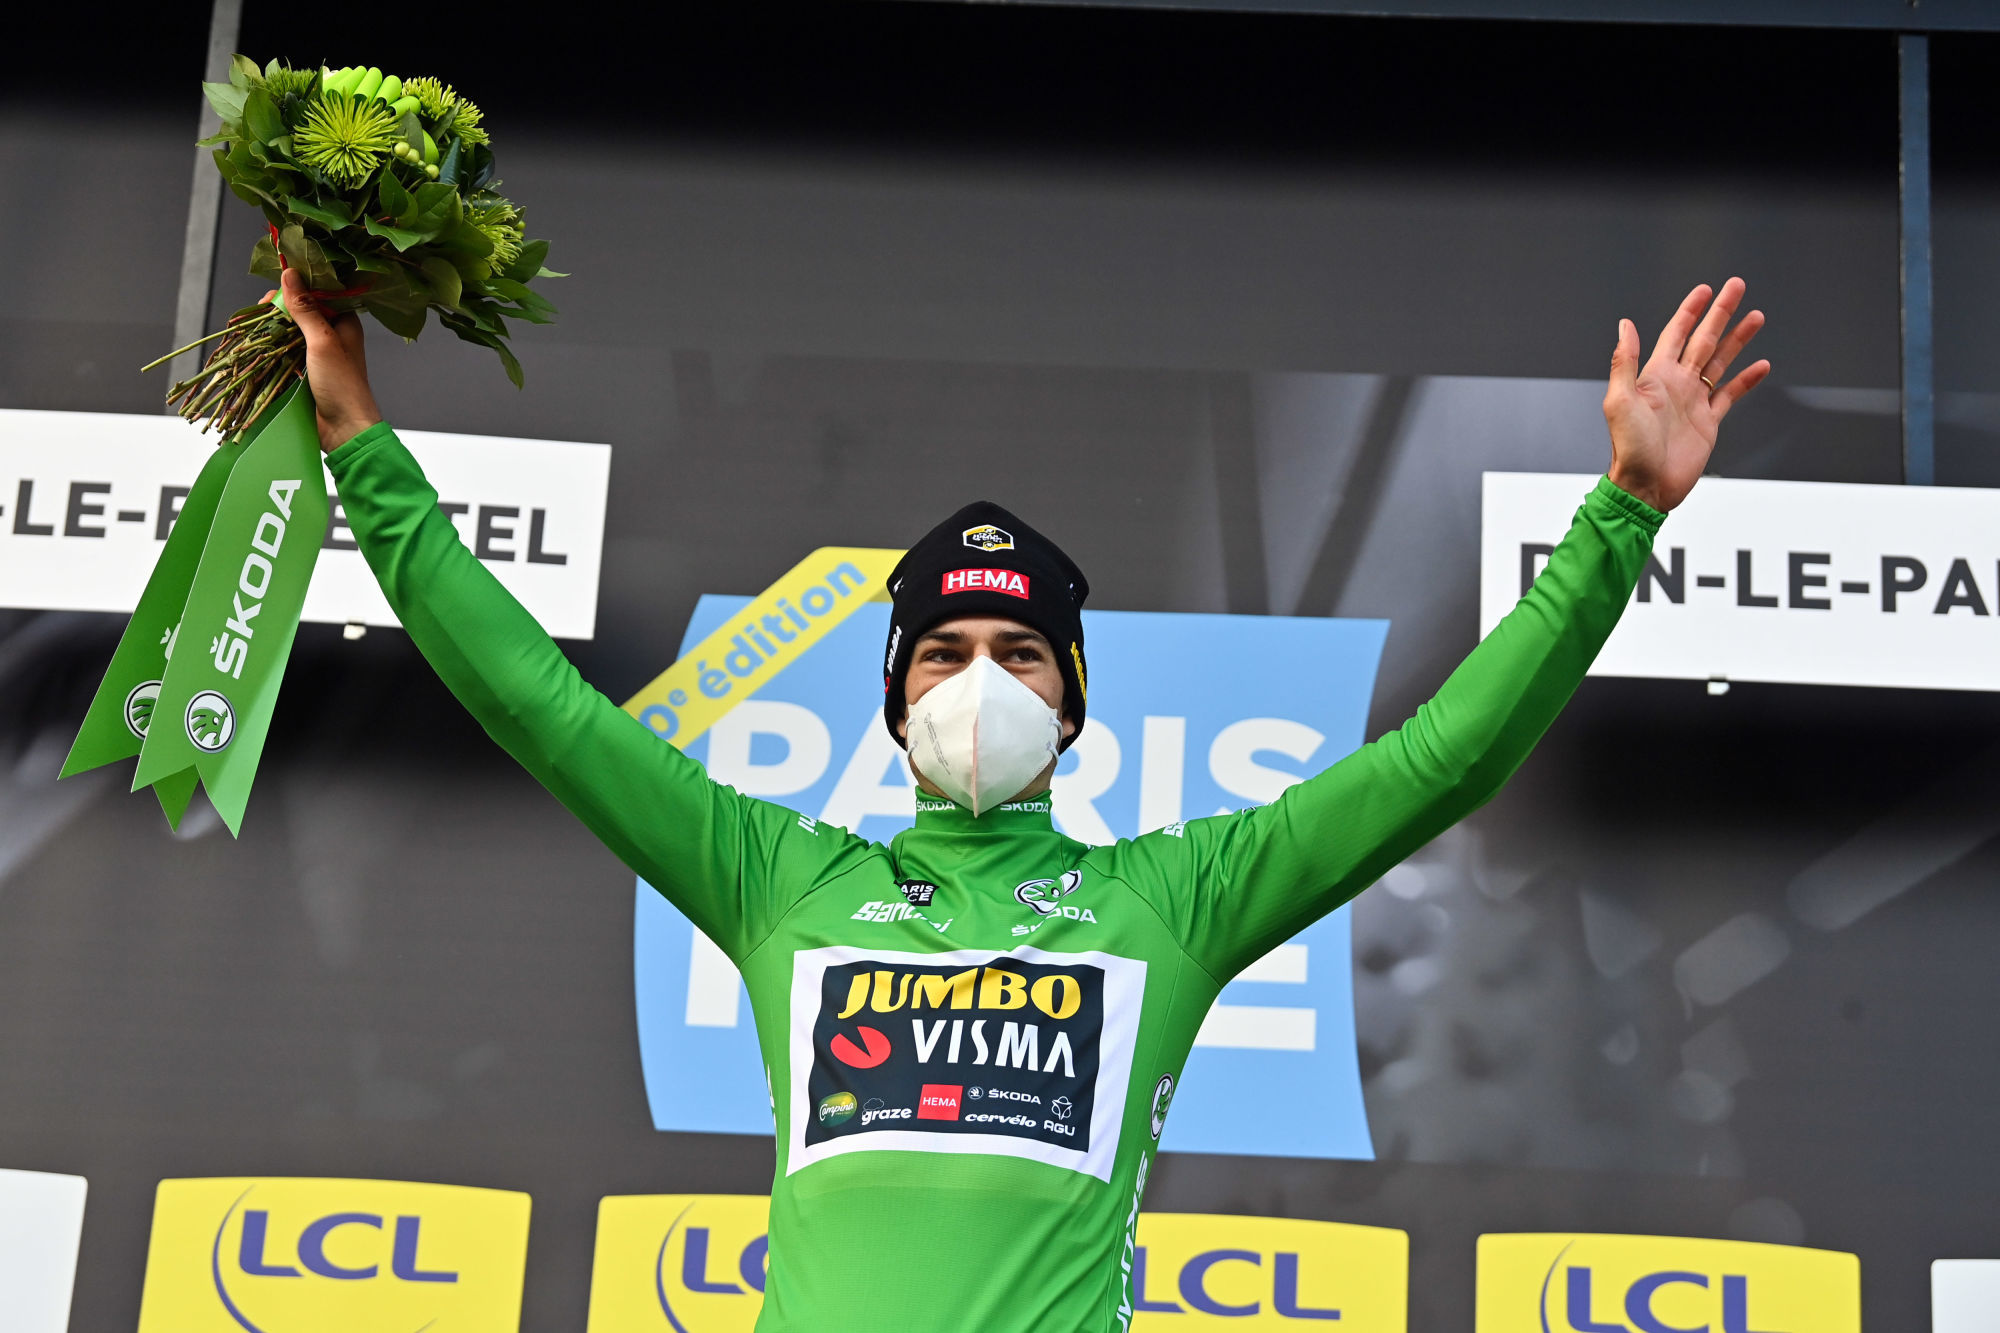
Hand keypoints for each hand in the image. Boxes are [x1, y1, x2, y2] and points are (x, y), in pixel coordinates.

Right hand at [277, 268, 381, 453]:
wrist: (345, 429)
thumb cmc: (342, 385)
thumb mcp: (322, 341)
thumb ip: (305, 309)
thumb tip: (290, 274)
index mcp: (344, 322)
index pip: (318, 294)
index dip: (296, 288)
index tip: (274, 291)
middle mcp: (332, 334)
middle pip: (300, 311)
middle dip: (279, 309)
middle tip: (260, 312)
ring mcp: (318, 352)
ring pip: (290, 330)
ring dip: (273, 327)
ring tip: (255, 326)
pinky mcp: (305, 369)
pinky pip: (285, 350)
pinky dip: (272, 346)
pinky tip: (259, 344)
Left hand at [1603, 277, 1768, 511]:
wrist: (1646, 487)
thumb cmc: (1629, 448)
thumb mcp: (1620, 401)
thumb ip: (1625, 362)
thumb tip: (1625, 325)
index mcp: (1655, 376)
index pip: (1676, 333)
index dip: (1690, 310)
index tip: (1705, 290)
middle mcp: (1677, 384)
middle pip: (1704, 339)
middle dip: (1721, 313)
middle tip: (1737, 287)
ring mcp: (1694, 401)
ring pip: (1721, 362)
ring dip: (1738, 340)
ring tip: (1756, 317)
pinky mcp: (1709, 421)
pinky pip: (1730, 394)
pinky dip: (1746, 379)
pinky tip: (1760, 365)